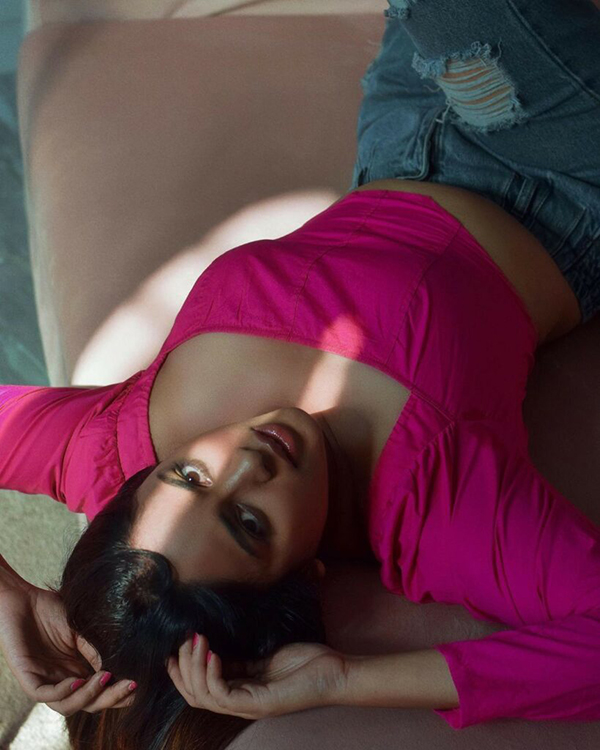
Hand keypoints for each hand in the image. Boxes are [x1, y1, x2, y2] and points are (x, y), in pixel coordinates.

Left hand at [0, 577, 136, 715]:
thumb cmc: (50, 609)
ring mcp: (45, 681)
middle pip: (89, 704)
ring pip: (67, 706)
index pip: (100, 692)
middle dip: (111, 698)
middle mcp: (63, 680)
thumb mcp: (80, 629)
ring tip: (105, 678)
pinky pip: (45, 695)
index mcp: (78, 670)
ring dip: (88, 696)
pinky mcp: (27, 678)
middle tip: (131, 685)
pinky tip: (77, 680)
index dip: (119, 694)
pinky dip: (63, 692)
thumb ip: (96, 648)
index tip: (140, 684)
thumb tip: (120, 665)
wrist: (21, 598)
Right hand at [167, 633, 347, 719]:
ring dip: (193, 667)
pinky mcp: (260, 703)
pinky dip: (212, 674)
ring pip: (204, 696)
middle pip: (195, 695)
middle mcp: (241, 703)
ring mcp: (249, 705)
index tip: (173, 648)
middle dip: (182, 669)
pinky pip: (223, 694)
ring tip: (196, 641)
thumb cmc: (307, 663)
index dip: (182, 671)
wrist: (335, 672)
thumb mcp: (266, 657)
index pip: (200, 689)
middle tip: (183, 641)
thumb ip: (242, 659)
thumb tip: (215, 646)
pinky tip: (213, 653)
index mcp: (241, 692)